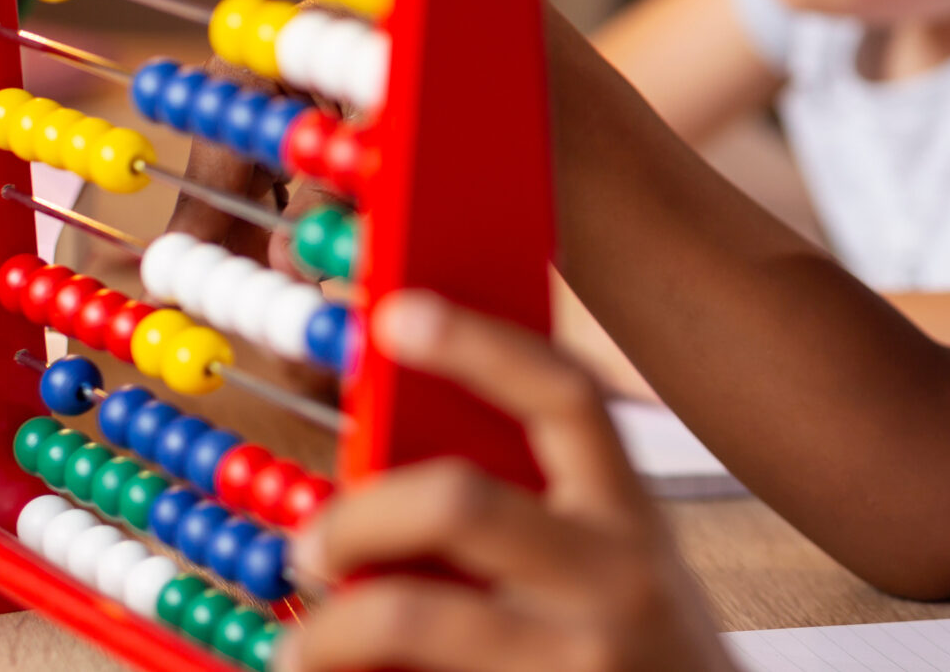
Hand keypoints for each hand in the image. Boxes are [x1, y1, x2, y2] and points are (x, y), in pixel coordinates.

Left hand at [279, 290, 733, 671]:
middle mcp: (611, 579)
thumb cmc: (646, 651)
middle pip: (461, 500)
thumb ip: (542, 511)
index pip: (564, 396)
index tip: (397, 311)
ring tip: (303, 649)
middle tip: (311, 545)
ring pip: (410, 616)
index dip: (480, 342)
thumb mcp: (621, 563)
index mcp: (631, 515)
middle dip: (360, 515)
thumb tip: (402, 458)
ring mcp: (573, 660)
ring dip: (329, 630)